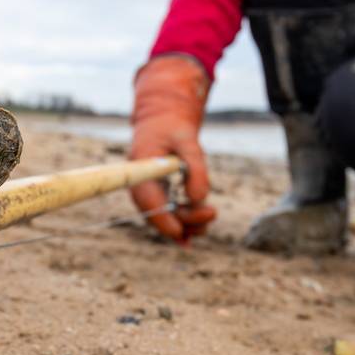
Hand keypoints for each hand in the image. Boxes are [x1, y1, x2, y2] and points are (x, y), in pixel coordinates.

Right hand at [130, 56, 216, 243]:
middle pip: (159, 216)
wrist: (162, 122)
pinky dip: (184, 224)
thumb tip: (198, 199)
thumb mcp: (188, 140)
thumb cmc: (172, 128)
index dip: (163, 220)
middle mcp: (141, 188)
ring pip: (166, 219)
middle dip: (187, 220)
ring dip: (188, 224)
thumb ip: (195, 168)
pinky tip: (197, 232)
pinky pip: (169, 215)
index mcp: (141, 171)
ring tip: (211, 215)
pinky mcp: (158, 197)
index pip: (148, 202)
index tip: (180, 231)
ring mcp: (149, 194)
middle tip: (213, 212)